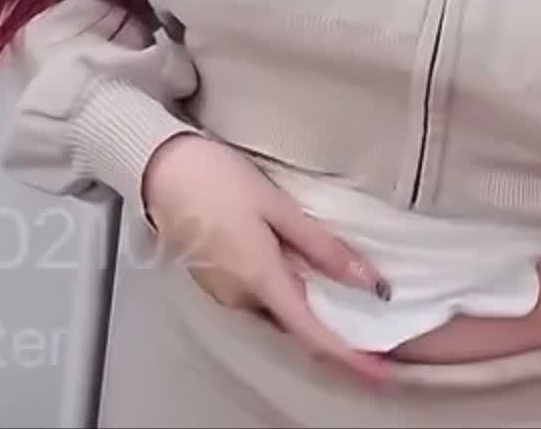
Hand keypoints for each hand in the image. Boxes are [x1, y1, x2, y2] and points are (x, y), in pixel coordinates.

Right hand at [140, 133, 395, 383]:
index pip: (313, 333)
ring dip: (307, 307)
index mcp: (260, 280)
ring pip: (277, 309)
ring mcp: (223, 291)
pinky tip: (299, 273)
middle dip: (332, 330)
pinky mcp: (214, 280)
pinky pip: (259, 296)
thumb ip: (321, 246)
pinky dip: (284, 292)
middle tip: (370, 328)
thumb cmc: (216, 178)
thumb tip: (368, 282)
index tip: (383, 373)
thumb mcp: (276, 205)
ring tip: (338, 292)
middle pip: (296, 324)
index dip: (351, 357)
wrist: (157, 167)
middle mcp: (240, 297)